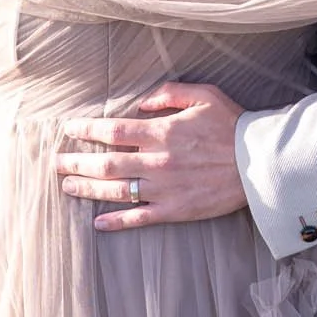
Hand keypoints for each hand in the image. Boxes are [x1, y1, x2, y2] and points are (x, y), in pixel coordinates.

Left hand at [54, 82, 249, 230]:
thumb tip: (141, 104)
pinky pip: (139, 218)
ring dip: (88, 188)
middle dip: (77, 162)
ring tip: (67, 186)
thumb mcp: (204, 95)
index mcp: (162, 132)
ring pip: (116, 191)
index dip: (87, 130)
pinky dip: (116, 222)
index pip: (113, 131)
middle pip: (106, 163)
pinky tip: (97, 223)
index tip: (70, 129)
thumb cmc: (233, 125)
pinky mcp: (176, 210)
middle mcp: (158, 161)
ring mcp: (165, 188)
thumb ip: (169, 94)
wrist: (260, 163)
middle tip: (56, 162)